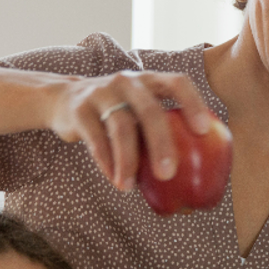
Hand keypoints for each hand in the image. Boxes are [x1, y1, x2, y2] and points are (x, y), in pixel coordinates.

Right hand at [48, 70, 213, 190]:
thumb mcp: (139, 109)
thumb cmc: (117, 111)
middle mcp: (128, 81)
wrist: (65, 99)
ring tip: (129, 187)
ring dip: (128, 161)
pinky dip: (106, 162)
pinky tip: (115, 179)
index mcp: (150, 80)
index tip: (203, 130)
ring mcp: (102, 92)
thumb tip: (196, 170)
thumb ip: (161, 127)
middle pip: (150, 111)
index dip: (193, 103)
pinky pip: (96, 138)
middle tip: (168, 174)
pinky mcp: (80, 109)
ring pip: (121, 127)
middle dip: (161, 144)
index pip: (178, 83)